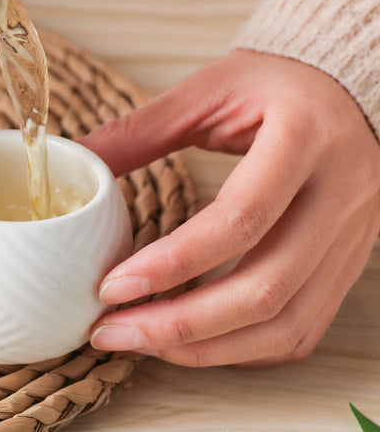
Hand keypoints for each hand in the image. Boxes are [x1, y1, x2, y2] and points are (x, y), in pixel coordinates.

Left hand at [82, 49, 379, 366]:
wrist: (346, 89)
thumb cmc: (275, 82)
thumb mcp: (208, 90)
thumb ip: (142, 129)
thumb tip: (79, 159)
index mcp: (303, 139)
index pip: (240, 219)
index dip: (172, 262)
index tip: (111, 287)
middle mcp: (340, 195)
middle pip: (265, 288)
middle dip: (180, 324)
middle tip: (112, 331)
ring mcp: (352, 236)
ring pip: (288, 324)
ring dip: (209, 348)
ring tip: (143, 342)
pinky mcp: (349, 262)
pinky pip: (304, 328)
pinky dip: (247, 349)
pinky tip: (197, 341)